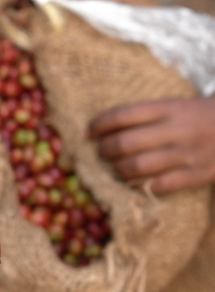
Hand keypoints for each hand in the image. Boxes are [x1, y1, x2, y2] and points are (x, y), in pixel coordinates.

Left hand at [88, 97, 214, 194]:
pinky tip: (136, 182)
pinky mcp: (197, 175)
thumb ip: (147, 115)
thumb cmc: (201, 116)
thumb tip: (106, 127)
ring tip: (116, 168)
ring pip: (137, 167)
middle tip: (102, 151)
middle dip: (105, 150)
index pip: (123, 115)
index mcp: (170, 108)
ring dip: (119, 170)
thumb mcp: (177, 106)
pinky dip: (142, 186)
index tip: (89, 131)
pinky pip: (159, 185)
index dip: (100, 124)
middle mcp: (177, 130)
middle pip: (125, 143)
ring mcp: (187, 154)